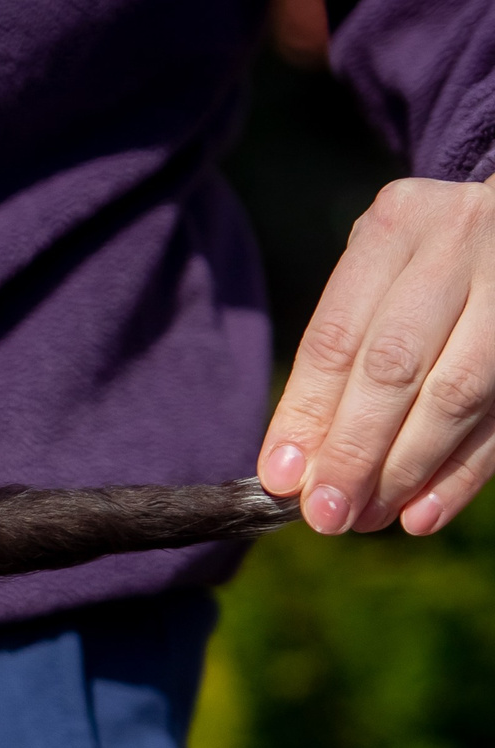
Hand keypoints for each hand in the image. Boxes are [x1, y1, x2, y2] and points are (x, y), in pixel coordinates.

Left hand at [260, 176, 494, 534]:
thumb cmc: (425, 256)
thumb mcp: (377, 271)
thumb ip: (339, 350)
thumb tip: (297, 459)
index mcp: (396, 228)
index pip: (339, 336)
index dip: (307, 413)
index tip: (283, 478)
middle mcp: (458, 247)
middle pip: (395, 367)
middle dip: (355, 451)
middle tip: (326, 514)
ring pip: (456, 394)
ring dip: (407, 470)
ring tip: (368, 518)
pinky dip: (464, 472)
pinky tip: (424, 512)